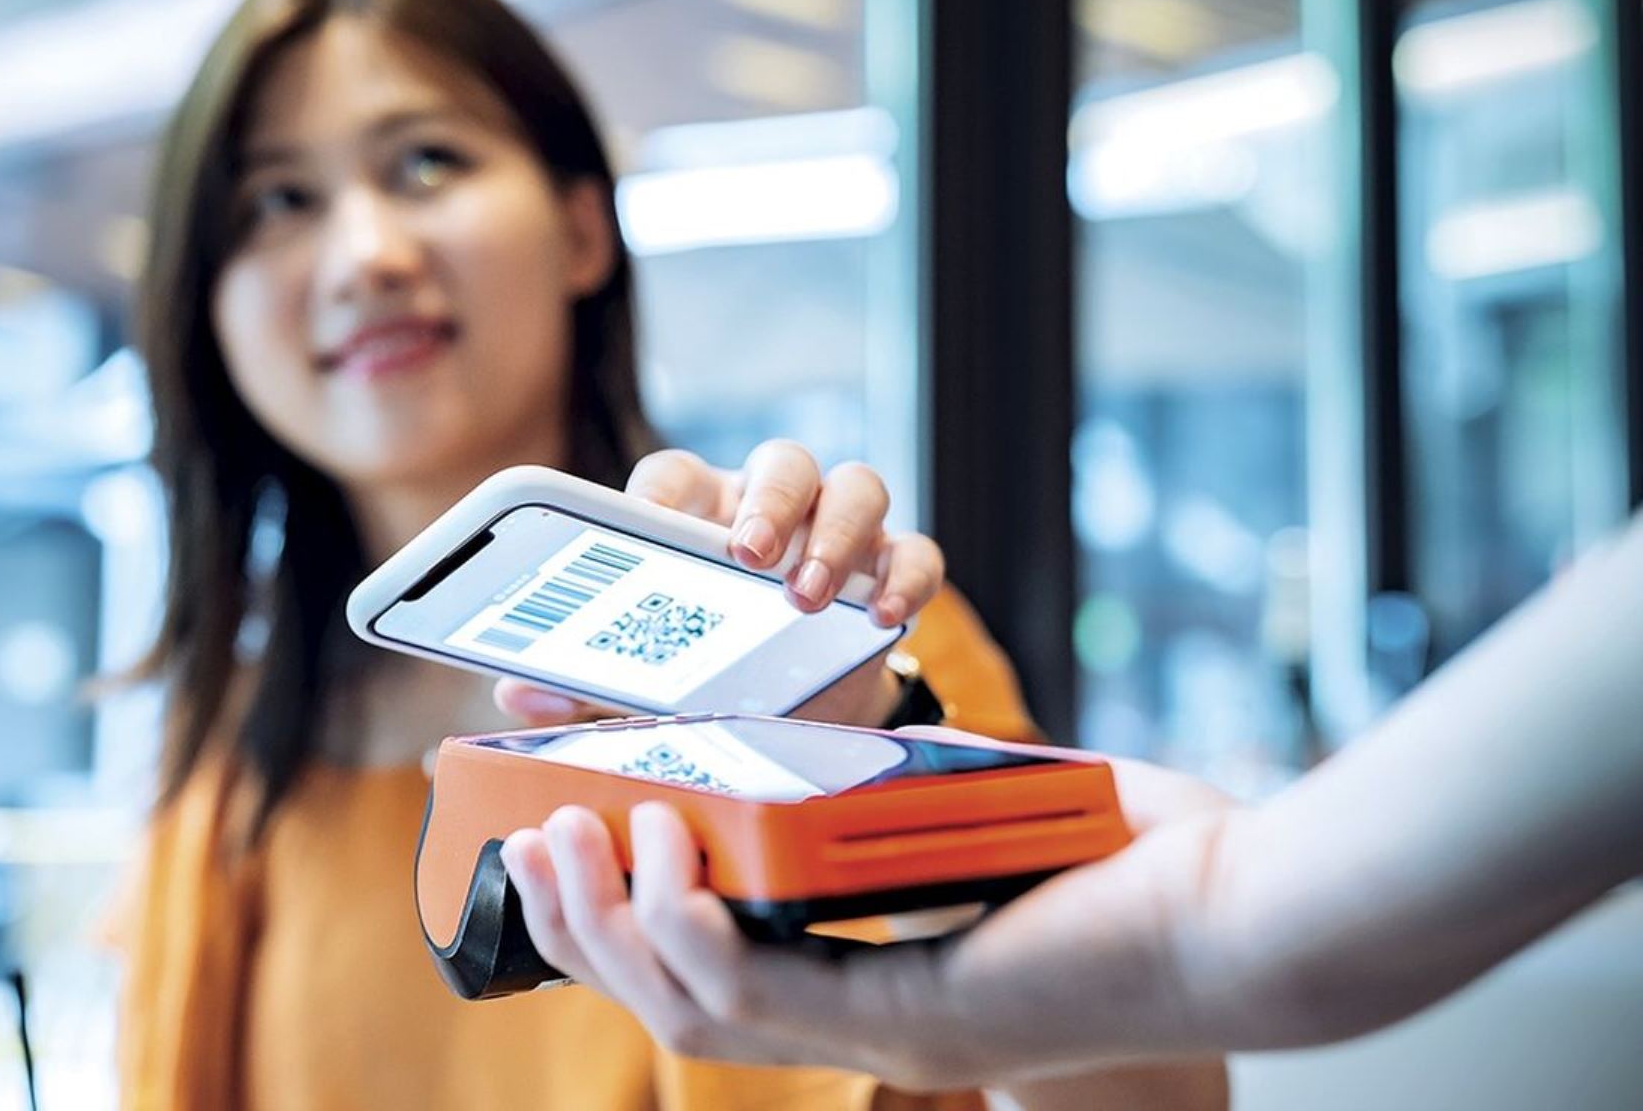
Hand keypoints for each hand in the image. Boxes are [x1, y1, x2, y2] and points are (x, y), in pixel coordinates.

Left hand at [495, 442, 943, 726]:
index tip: (646, 515)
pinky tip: (881, 615)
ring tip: (808, 593)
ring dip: (835, 533)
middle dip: (769, 502)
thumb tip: (514, 694)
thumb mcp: (647, 685)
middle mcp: (775, 510)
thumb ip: (584, 686)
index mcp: (701, 517)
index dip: (664, 490)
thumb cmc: (714, 674)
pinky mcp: (892, 574)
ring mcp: (841, 536)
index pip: (680, 475)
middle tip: (750, 554)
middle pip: (782, 464)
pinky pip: (915, 552)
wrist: (799, 719)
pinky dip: (903, 576)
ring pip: (856, 488)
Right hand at [500, 730, 1238, 1089]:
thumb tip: (831, 745)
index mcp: (879, 988)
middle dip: (586, 928)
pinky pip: (756, 987)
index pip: (715, 978)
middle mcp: (867, 1027)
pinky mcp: (914, 1016)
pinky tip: (651, 849)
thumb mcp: (980, 821)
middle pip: (676, 1004)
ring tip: (566, 836)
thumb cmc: (1137, 863)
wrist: (1248, 913)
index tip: (570, 848)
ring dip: (609, 923)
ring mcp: (885, 1033)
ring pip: (689, 1005)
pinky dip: (683, 922)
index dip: (624, 926)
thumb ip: (900, 803)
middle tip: (530, 846)